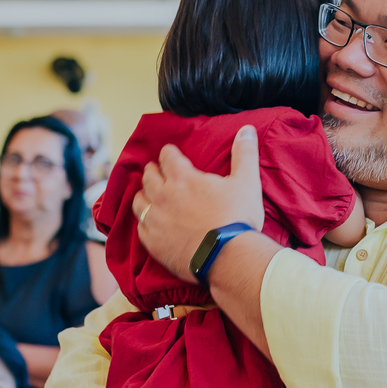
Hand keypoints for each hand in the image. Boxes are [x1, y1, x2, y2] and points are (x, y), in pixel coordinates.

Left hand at [133, 125, 265, 280]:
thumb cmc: (237, 218)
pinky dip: (144, 222)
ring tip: (148, 194)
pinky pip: (141, 227)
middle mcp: (164, 195)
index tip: (169, 152)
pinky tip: (149, 223)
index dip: (169, 153)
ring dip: (143, 194)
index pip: (168, 157)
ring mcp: (156, 220)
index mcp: (183, 178)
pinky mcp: (153, 242)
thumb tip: (246, 129)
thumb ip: (244, 153)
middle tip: (155, 170)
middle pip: (149, 176)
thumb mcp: (246, 181)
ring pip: (140, 201)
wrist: (228, 257)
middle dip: (152, 170)